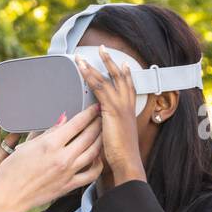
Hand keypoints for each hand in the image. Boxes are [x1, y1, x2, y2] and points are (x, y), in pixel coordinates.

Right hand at [0, 103, 103, 211]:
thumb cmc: (11, 171)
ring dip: (100, 140)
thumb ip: (48, 132)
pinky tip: (96, 158)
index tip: (94, 108)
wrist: (8, 197)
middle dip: (98, 123)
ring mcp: (68, 173)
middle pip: (89, 135)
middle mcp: (62, 158)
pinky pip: (92, 174)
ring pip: (94, 152)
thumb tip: (63, 120)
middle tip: (101, 117)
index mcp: (50, 144)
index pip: (77, 123)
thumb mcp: (27, 146)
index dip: (89, 113)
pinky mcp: (69, 186)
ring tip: (102, 133)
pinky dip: (98, 164)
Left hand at [75, 47, 145, 184]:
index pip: (128, 86)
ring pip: (107, 79)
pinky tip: (82, 69)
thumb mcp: (114, 137)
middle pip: (120, 77)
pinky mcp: (111, 109)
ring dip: (96, 65)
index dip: (125, 74)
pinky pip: (99, 88)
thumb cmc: (120, 155)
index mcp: (129, 111)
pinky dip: (90, 76)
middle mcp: (127, 105)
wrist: (126, 162)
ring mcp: (121, 106)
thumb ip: (107, 127)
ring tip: (84, 56)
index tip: (121, 64)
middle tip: (104, 49)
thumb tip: (97, 124)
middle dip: (111, 62)